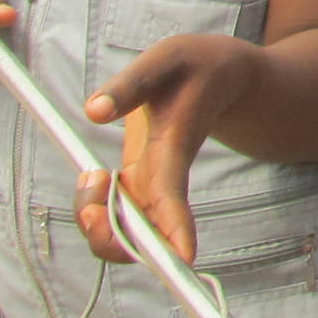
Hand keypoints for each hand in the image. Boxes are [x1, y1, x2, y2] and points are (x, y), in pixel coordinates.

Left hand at [79, 34, 264, 263]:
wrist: (225, 78)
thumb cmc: (196, 65)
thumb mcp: (167, 58)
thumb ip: (132, 82)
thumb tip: (93, 110)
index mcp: (175, 146)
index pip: (172, 196)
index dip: (175, 229)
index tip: (183, 259)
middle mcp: (168, 178)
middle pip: (145, 234)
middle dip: (107, 236)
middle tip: (93, 178)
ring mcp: (156, 187)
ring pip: (130, 235)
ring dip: (100, 227)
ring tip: (93, 175)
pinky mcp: (145, 187)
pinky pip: (122, 222)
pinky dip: (100, 214)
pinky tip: (96, 180)